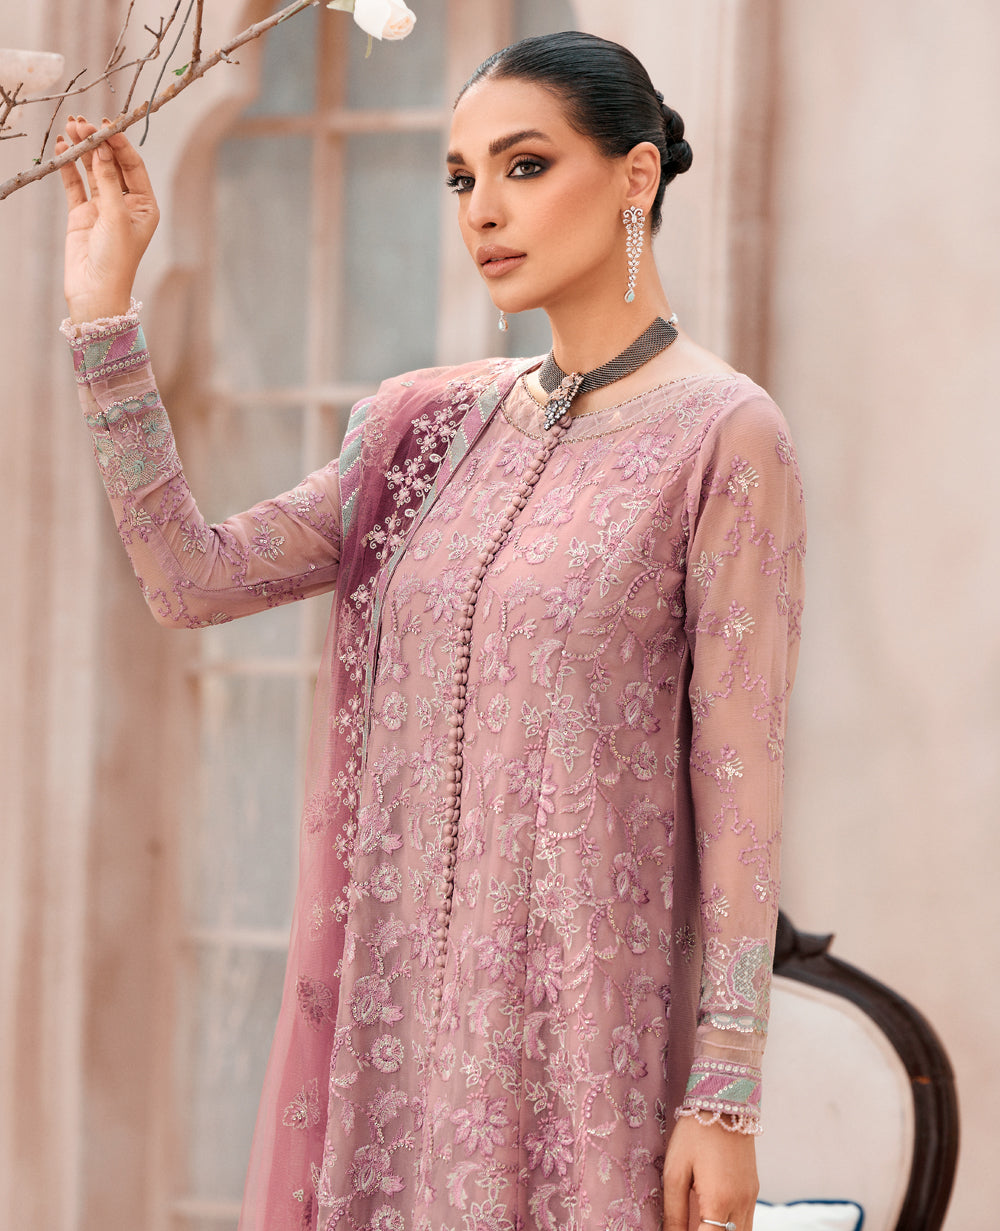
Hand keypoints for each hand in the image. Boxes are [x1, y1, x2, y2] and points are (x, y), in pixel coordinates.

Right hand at [55, 117, 159, 323]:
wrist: (94, 292)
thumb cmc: (115, 260)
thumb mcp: (116, 217)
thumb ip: (109, 181)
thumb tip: (103, 148)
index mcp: (145, 206)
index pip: (133, 166)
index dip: (119, 144)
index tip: (105, 125)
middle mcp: (126, 204)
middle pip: (111, 163)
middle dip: (97, 142)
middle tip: (82, 122)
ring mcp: (103, 207)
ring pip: (92, 170)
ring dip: (82, 149)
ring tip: (71, 128)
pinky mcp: (82, 213)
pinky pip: (75, 184)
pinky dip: (69, 166)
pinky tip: (63, 148)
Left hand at [663, 1114, 758, 1230]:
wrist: (724, 1102)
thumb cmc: (694, 1133)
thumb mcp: (675, 1170)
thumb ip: (674, 1211)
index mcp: (719, 1200)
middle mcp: (741, 1204)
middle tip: (689, 1226)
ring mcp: (751, 1198)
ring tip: (698, 1224)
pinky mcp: (754, 1191)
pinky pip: (745, 1222)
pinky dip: (730, 1228)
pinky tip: (711, 1219)